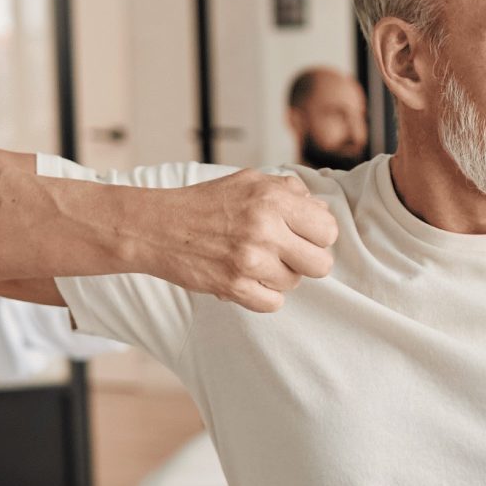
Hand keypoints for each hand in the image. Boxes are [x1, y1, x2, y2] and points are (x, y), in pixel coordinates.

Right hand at [143, 170, 338, 313]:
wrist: (157, 227)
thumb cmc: (205, 204)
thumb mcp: (249, 181)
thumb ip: (289, 192)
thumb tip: (322, 211)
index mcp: (272, 198)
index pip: (328, 230)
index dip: (317, 236)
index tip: (301, 236)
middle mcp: (264, 228)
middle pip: (321, 264)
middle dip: (306, 261)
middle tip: (286, 254)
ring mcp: (249, 260)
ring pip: (294, 284)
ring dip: (279, 277)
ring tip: (255, 261)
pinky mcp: (233, 286)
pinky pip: (273, 304)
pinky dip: (262, 296)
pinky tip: (248, 279)